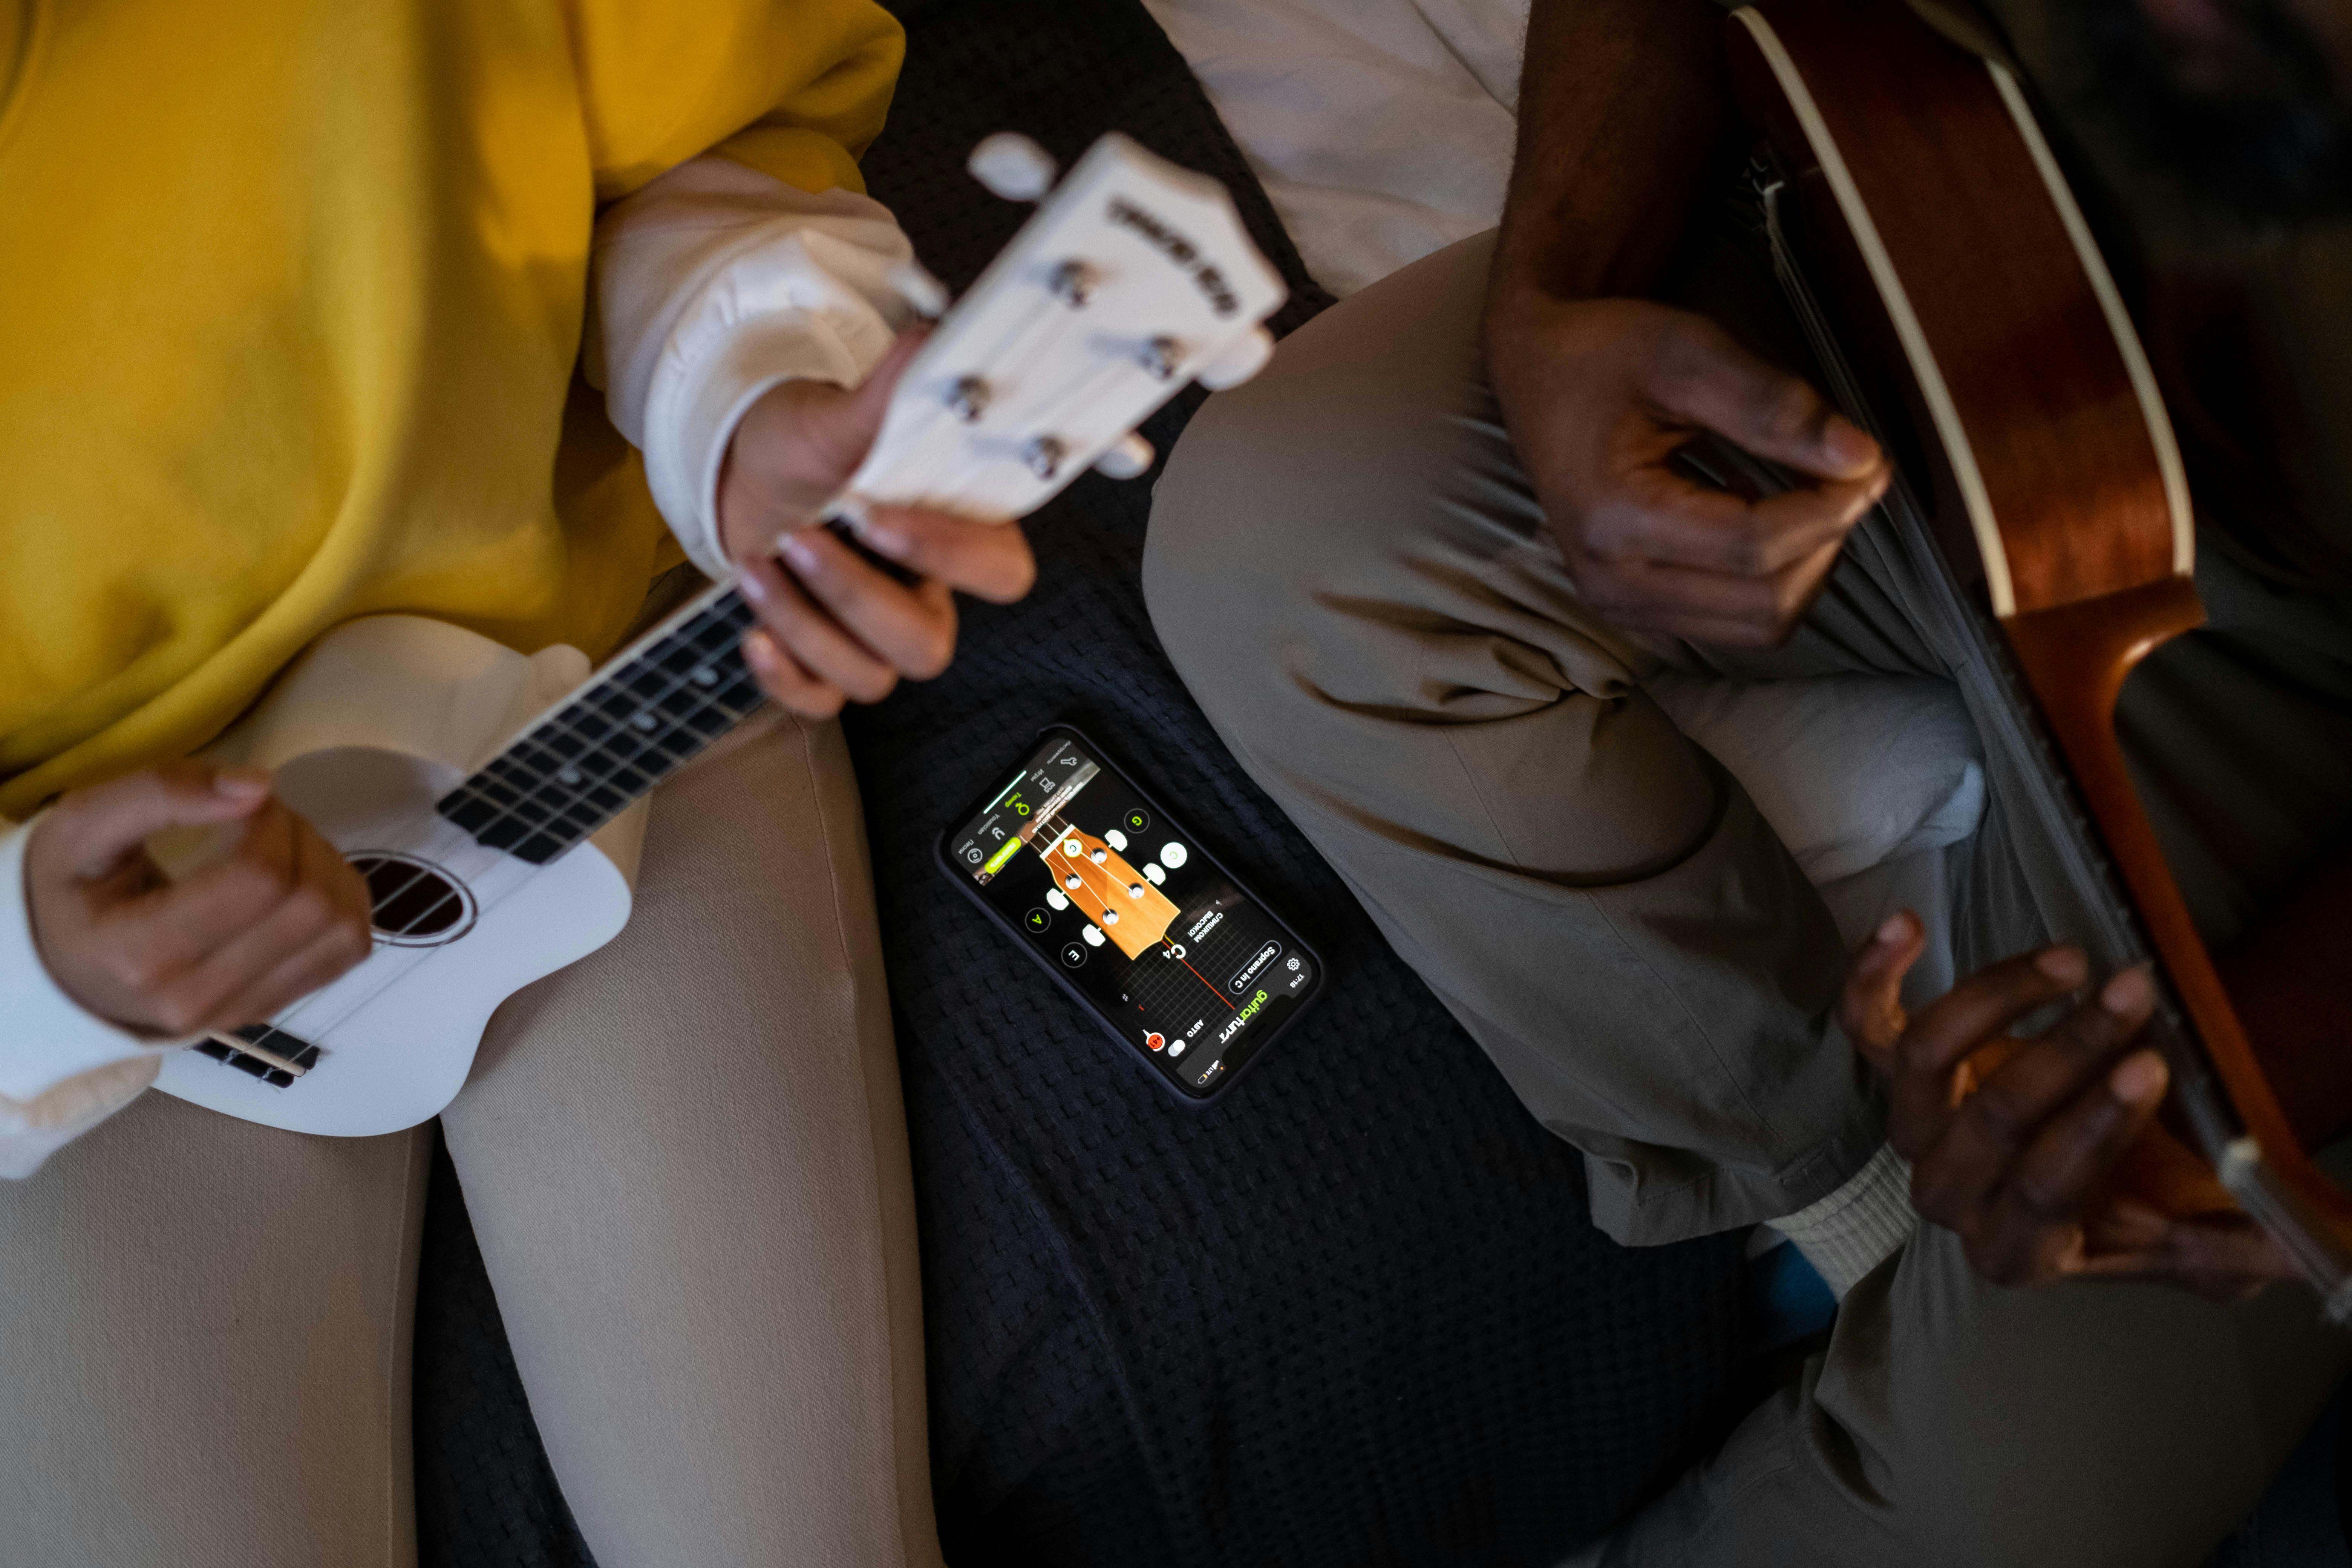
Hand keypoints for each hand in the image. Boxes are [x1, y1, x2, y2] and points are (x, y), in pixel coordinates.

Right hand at [26, 763, 374, 1037]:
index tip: (248, 801)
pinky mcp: (270, 1008)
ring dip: (331, 870)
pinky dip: (343, 904)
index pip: (258, 878)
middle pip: (309, 904)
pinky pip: (346, 952)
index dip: (272, 822)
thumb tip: (258, 785)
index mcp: (139, 953)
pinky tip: (303, 879)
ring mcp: (239, 1011)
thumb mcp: (84, 826)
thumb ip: (160, 793)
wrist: (65, 966)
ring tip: (285, 846)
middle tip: (266, 817)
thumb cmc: (75, 889)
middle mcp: (195, 997)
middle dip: (303, 839)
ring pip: (342, 931)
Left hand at [717, 328, 1035, 717]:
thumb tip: (931, 344)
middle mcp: (926, 594)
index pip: (1001, 572)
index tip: (876, 511)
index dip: (950, 554)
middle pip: (929, 645)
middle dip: (856, 599)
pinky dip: (785, 677)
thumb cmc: (806, 446)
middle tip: (801, 538)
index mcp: (955, 537)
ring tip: (756, 562)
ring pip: (870, 676)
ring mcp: (873, 635)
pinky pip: (823, 704)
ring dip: (803, 624)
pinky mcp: (823, 659)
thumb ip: (893, 390)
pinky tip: (752, 635)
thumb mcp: (841, 417)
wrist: (743, 473)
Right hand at [1483, 291, 1890, 645]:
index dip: (1831, 506)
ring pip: (1760, 627)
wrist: (1539, 374)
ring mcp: (1620, 606)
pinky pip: (1737, 623)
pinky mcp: (1638, 611)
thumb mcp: (1684, 351)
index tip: (1867, 458)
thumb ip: (1771, 404)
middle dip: (1826, 539)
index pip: (1755, 546)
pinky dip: (1775, 578)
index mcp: (1611, 520)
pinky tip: (1768, 518)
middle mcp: (1610, 583)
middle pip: (1765, 603)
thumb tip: (1860, 458)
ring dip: (1807, 565)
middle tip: (1848, 474)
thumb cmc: (1601, 355)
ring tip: (1810, 496)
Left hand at [1842, 912, 2298, 1299]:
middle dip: (2068, 1049)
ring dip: (2001, 999)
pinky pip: (1865, 1023)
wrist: (2117, 1162)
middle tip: (2136, 990)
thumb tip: (2302, 1251)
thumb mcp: (2214, 1242)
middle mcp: (1951, 1194)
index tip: (2153, 1065)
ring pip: (1927, 1059)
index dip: (2093, 1128)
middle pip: (1989, 1118)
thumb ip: (2244, 1250)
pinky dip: (1875, 972)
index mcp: (2019, 1251)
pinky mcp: (1900, 1069)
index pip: (2042, 1191)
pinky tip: (1908, 923)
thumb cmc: (2159, 1199)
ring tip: (2073, 960)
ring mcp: (1917, 1126)